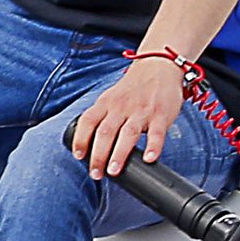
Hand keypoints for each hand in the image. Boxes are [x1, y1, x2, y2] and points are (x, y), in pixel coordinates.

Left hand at [68, 55, 190, 180]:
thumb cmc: (133, 88)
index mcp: (106, 103)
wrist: (158, 66)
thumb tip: (89, 146)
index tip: (78, 156)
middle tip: (96, 174)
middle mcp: (121, 107)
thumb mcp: (111, 98)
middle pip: (105, 132)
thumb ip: (101, 118)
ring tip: (113, 171)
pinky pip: (156, 133)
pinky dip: (153, 146)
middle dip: (98, 155)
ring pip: (127, 134)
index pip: (88, 121)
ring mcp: (141, 111)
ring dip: (119, 154)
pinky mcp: (160, 115)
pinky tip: (148, 159)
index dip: (80, 139)